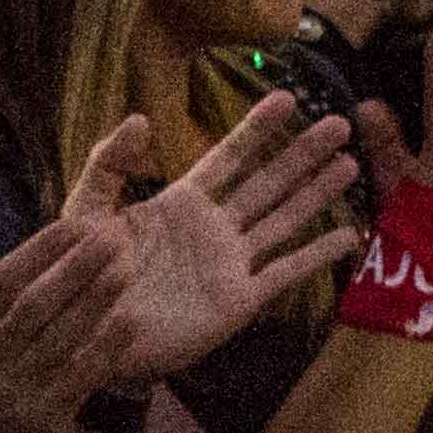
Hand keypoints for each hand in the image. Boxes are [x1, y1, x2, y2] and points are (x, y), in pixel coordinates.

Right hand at [0, 203, 139, 432]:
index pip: (3, 281)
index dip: (42, 250)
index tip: (77, 224)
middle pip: (37, 304)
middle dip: (78, 267)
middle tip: (115, 235)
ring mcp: (14, 391)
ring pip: (62, 337)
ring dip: (98, 299)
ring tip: (128, 266)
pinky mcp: (43, 421)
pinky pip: (81, 377)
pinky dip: (107, 347)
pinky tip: (132, 319)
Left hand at [77, 91, 364, 381]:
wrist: (87, 335)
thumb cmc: (82, 273)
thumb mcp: (87, 211)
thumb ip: (108, 162)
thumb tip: (141, 117)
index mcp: (182, 203)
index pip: (227, 158)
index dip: (256, 129)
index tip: (286, 98)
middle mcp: (214, 229)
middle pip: (268, 182)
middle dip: (302, 153)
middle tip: (340, 123)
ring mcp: (230, 263)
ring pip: (284, 220)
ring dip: (317, 193)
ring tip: (351, 164)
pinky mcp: (238, 300)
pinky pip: (285, 272)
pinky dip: (317, 255)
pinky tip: (349, 235)